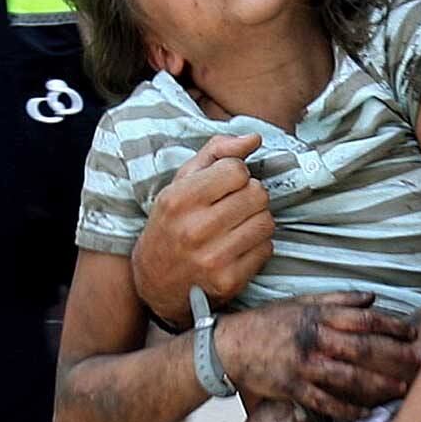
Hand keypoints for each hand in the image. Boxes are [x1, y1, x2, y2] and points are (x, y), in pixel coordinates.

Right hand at [132, 133, 272, 323]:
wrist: (154, 283)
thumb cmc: (171, 225)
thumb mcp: (181, 183)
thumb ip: (216, 153)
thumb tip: (254, 138)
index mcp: (179, 199)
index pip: (237, 171)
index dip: (237, 174)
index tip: (226, 185)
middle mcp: (195, 229)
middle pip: (257, 195)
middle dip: (251, 196)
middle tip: (236, 205)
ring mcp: (213, 258)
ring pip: (266, 221)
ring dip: (257, 220)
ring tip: (237, 226)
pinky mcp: (228, 281)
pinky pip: (266, 249)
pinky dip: (258, 245)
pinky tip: (238, 247)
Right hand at [217, 293, 420, 421]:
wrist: (231, 344)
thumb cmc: (270, 321)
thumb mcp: (303, 301)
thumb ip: (339, 299)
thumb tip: (373, 297)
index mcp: (320, 316)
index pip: (365, 319)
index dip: (392, 326)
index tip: (412, 333)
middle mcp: (316, 339)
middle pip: (364, 349)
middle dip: (395, 356)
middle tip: (419, 362)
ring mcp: (304, 365)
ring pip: (349, 377)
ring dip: (378, 385)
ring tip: (400, 390)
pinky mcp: (293, 388)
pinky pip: (326, 402)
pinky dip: (347, 409)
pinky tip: (366, 414)